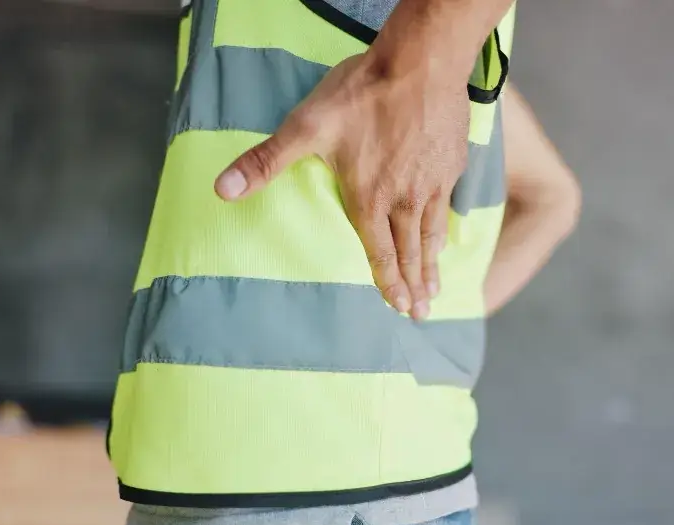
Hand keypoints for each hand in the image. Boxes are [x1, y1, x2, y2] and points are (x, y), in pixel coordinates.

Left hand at [214, 53, 469, 320]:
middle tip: (421, 313)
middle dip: (415, 285)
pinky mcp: (452, 163)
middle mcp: (405, 199)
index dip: (388, 282)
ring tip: (436, 289)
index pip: (380, 252)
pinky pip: (448, 206)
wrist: (420, 62)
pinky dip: (446, 229)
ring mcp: (432, 182)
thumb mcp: (306, 128)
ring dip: (433, 264)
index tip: (398, 307)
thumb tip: (221, 190)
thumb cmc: (362, 94)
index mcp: (371, 199)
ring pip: (432, 234)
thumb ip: (265, 162)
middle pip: (411, 251)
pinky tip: (448, 236)